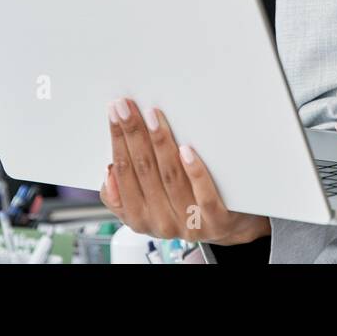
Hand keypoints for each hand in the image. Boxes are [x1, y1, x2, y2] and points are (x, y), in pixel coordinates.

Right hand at [100, 97, 270, 245]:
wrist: (227, 228)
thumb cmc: (185, 206)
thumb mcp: (147, 207)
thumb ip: (122, 196)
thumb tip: (109, 172)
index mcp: (140, 218)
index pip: (123, 173)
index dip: (117, 140)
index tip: (114, 114)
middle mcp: (162, 222)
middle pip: (144, 170)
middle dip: (132, 134)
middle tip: (127, 107)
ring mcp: (189, 222)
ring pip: (171, 178)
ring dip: (160, 143)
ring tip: (152, 117)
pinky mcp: (216, 220)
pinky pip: (204, 196)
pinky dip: (194, 171)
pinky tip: (187, 150)